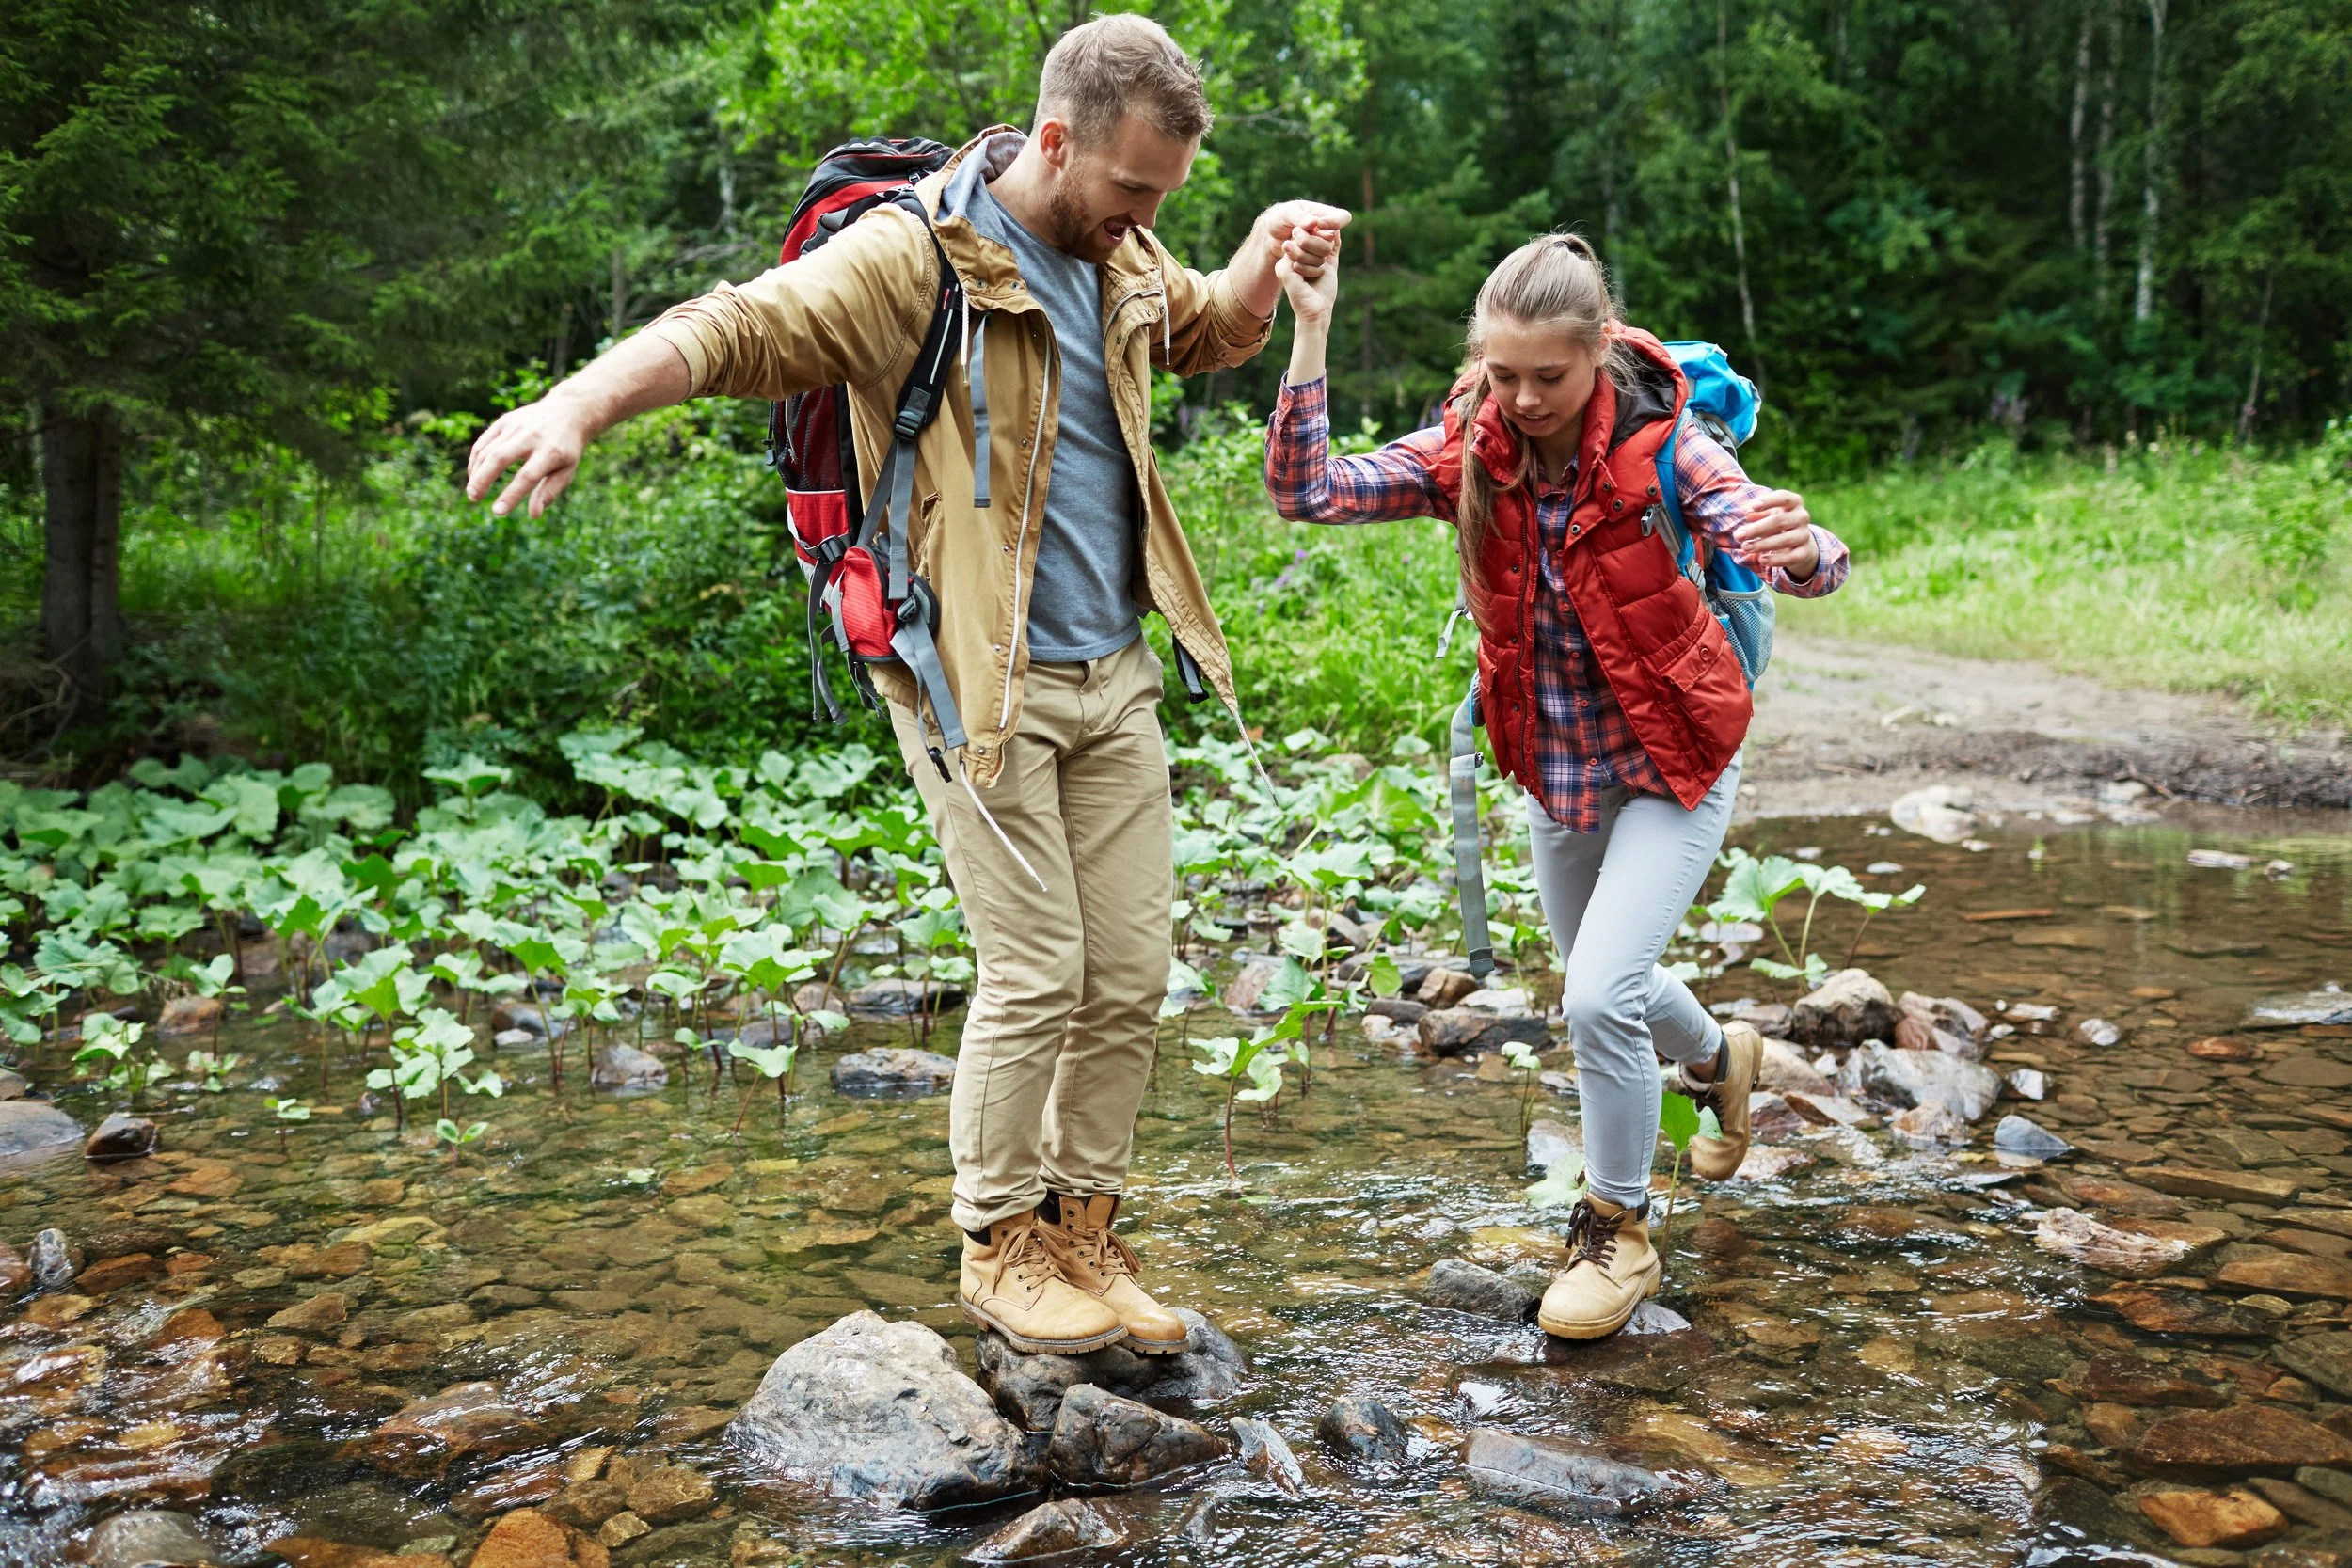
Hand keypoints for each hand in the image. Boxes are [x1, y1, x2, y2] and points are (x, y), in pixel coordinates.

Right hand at [466, 395, 595, 517]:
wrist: (568, 412)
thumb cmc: (567, 449)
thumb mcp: (567, 471)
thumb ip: (549, 491)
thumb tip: (534, 515)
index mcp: (551, 452)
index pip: (527, 476)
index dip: (511, 495)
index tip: (498, 512)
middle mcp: (531, 437)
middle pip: (499, 458)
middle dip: (483, 480)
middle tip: (474, 498)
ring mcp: (516, 426)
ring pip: (488, 450)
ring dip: (476, 472)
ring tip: (473, 492)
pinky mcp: (505, 421)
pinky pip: (484, 442)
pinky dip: (475, 459)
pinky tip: (474, 474)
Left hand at [1257, 201, 1349, 278]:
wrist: (1271, 235)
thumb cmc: (1279, 218)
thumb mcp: (1286, 213)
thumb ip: (1300, 217)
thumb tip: (1315, 222)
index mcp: (1325, 214)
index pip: (1343, 218)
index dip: (1335, 222)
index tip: (1319, 224)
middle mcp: (1327, 232)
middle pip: (1329, 242)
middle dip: (1309, 241)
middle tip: (1294, 233)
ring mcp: (1321, 246)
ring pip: (1322, 256)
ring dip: (1303, 253)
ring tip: (1287, 245)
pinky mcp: (1315, 259)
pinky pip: (1316, 266)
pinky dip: (1303, 264)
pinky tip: (1290, 257)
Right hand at [1276, 233, 1338, 326]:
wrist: (1319, 310)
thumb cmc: (1323, 288)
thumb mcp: (1330, 261)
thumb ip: (1332, 244)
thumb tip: (1335, 226)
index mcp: (1296, 251)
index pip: (1308, 230)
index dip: (1322, 237)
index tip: (1328, 254)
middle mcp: (1287, 254)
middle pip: (1305, 234)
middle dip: (1320, 247)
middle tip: (1323, 265)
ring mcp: (1283, 262)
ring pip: (1302, 243)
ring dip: (1317, 259)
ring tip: (1318, 273)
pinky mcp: (1283, 270)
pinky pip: (1300, 258)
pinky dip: (1312, 269)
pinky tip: (1312, 278)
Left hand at [1733, 490, 1819, 577]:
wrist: (1798, 540)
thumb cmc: (1776, 522)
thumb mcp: (1767, 514)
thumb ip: (1757, 513)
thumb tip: (1749, 514)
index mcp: (1793, 502)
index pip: (1784, 497)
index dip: (1769, 501)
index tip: (1753, 506)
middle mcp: (1801, 517)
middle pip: (1780, 521)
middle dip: (1757, 529)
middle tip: (1739, 536)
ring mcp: (1804, 534)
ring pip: (1786, 540)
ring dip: (1763, 544)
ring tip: (1746, 547)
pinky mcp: (1804, 552)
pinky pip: (1792, 557)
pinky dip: (1777, 560)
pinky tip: (1762, 560)